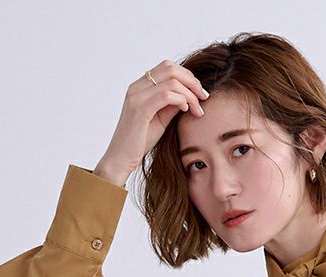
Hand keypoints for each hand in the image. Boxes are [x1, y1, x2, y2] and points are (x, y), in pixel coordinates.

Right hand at [95, 60, 208, 183]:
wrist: (121, 158)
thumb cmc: (140, 141)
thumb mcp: (161, 120)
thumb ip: (172, 105)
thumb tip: (188, 96)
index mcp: (140, 87)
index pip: (167, 68)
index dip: (187, 76)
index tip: (200, 93)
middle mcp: (137, 87)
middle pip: (170, 68)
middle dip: (192, 82)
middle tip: (203, 97)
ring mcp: (137, 97)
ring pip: (172, 81)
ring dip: (190, 94)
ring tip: (198, 109)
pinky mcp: (140, 109)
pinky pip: (166, 95)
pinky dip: (181, 100)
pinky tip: (186, 110)